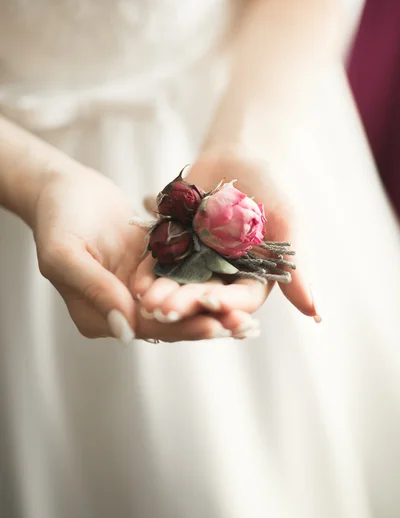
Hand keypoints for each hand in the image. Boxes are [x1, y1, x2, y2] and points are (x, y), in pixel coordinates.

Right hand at [33, 163, 255, 342]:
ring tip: (248, 313)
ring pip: (181, 301)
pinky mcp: (154, 266)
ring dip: (213, 307)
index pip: (144, 327)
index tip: (213, 326)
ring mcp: (139, 287)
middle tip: (243, 325)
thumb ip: (94, 289)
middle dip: (206, 323)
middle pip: (169, 320)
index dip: (179, 327)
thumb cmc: (57, 219)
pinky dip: (207, 280)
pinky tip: (236, 279)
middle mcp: (122, 307)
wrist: (65, 188)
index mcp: (99, 315)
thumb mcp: (65, 255)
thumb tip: (125, 330)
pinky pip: (183, 275)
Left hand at [135, 148, 319, 325]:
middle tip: (165, 309)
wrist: (236, 157)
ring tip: (146, 299)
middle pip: (205, 297)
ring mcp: (194, 265)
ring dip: (163, 294)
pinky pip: (158, 264)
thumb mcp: (285, 222)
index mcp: (253, 278)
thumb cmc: (269, 187)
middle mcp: (223, 277)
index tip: (211, 301)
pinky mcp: (171, 249)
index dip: (227, 303)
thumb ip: (294, 266)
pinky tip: (135, 282)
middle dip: (186, 303)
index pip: (241, 300)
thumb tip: (315, 314)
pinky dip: (147, 273)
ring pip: (178, 286)